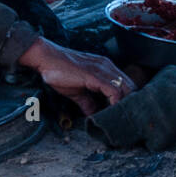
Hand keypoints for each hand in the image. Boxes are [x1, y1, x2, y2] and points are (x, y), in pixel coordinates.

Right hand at [17, 37, 133, 115]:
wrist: (45, 58)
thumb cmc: (58, 72)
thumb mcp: (76, 91)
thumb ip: (87, 103)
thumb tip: (92, 116)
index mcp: (105, 68)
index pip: (127, 84)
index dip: (128, 99)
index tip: (125, 113)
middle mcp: (107, 67)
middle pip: (131, 86)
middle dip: (131, 103)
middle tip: (126, 118)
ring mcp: (102, 70)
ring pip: (126, 88)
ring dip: (125, 105)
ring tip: (121, 118)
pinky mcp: (95, 76)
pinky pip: (114, 91)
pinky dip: (116, 103)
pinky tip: (111, 112)